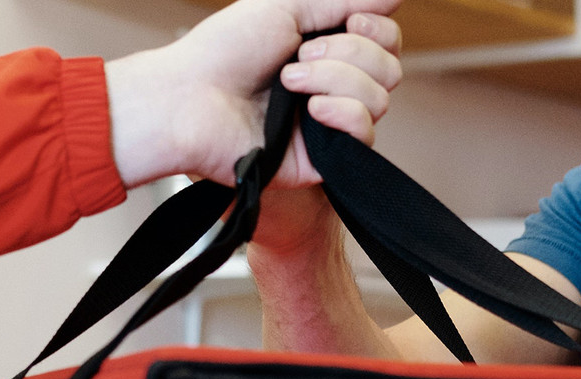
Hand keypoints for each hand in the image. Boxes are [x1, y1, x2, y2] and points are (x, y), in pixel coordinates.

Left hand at [105, 0, 401, 188]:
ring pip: (380, 99)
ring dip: (335, 78)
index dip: (378, 28)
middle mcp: (330, 90)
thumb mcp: (287, 5)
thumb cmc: (224, 52)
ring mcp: (327, 128)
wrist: (190, 100)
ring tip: (288, 83)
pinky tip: (310, 111)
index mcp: (325, 53)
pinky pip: (364, 134)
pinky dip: (342, 112)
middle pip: (390, 69)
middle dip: (351, 51)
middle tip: (300, 56)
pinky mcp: (321, 161)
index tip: (349, 20)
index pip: (386, 42)